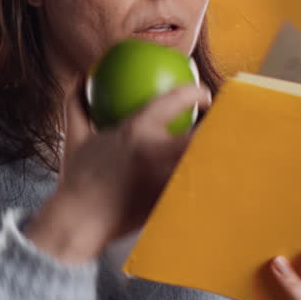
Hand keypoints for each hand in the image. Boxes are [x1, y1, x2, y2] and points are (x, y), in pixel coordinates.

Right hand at [24, 82, 211, 259]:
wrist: (79, 221)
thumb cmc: (77, 180)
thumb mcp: (74, 138)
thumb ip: (76, 105)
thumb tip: (80, 77)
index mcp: (136, 131)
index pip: (175, 101)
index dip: (195, 92)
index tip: (203, 95)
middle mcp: (156, 151)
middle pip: (203, 133)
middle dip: (221, 125)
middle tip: (226, 123)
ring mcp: (167, 178)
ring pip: (205, 161)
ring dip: (216, 155)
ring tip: (225, 152)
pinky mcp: (172, 202)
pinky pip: (195, 186)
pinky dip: (203, 181)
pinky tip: (208, 181)